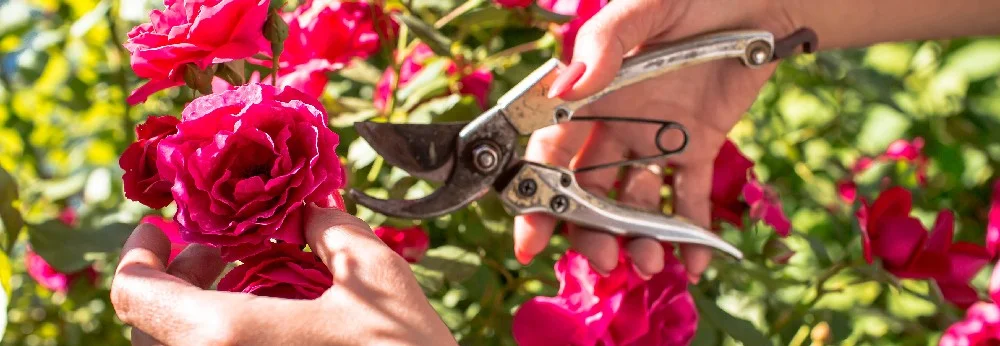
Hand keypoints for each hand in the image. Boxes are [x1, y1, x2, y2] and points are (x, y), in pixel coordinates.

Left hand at [111, 205, 455, 345]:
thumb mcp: (376, 277)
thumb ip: (330, 229)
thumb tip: (308, 211)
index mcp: (227, 336)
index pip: (136, 294)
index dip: (139, 252)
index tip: (160, 228)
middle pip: (150, 327)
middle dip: (176, 278)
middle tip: (217, 253)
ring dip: (197, 312)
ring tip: (244, 286)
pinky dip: (221, 339)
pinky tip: (266, 326)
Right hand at [513, 0, 798, 281]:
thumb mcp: (647, 6)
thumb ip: (606, 42)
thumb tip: (566, 88)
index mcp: (592, 95)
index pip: (553, 153)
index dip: (537, 196)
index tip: (530, 240)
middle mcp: (616, 124)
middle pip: (589, 192)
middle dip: (589, 231)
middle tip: (603, 262)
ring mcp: (656, 140)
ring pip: (636, 203)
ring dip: (638, 239)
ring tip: (649, 264)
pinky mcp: (698, 147)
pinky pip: (689, 197)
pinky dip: (692, 233)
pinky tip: (695, 263)